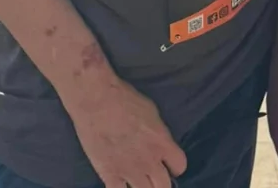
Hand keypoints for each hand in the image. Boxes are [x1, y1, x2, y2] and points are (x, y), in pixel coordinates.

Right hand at [67, 74, 186, 187]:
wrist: (97, 101)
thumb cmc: (125, 99)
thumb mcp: (151, 112)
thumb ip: (157, 133)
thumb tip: (158, 143)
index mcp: (162, 142)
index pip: (179, 165)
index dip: (175, 166)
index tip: (169, 164)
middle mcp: (149, 161)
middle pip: (164, 186)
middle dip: (161, 183)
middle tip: (154, 177)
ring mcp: (129, 170)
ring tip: (139, 182)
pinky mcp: (109, 175)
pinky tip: (120, 183)